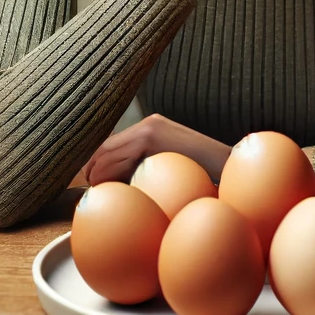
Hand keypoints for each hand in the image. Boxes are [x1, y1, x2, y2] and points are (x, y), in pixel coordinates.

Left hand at [81, 113, 232, 186]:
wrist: (226, 164)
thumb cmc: (200, 172)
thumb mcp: (169, 161)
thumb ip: (147, 164)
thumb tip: (118, 181)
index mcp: (151, 126)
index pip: (113, 142)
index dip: (95, 160)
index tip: (88, 177)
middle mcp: (147, 124)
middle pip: (107, 146)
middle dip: (93, 168)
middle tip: (88, 187)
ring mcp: (149, 129)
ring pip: (110, 152)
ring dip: (99, 173)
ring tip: (95, 190)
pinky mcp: (152, 138)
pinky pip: (123, 159)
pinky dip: (111, 175)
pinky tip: (108, 188)